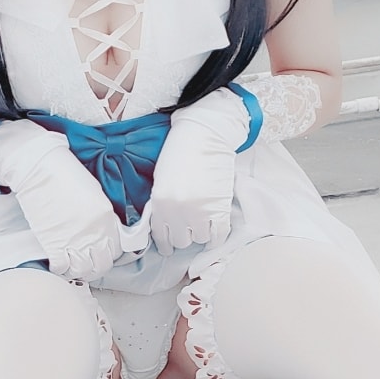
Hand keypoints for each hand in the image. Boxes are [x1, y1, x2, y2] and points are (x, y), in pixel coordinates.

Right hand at [0, 120, 122, 279]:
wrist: (39, 168)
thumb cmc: (64, 173)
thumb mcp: (95, 193)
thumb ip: (103, 216)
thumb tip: (104, 231)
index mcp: (106, 218)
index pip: (117, 250)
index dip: (109, 254)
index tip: (101, 253)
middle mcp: (94, 232)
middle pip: (102, 265)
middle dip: (96, 267)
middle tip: (88, 263)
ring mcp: (74, 240)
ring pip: (83, 270)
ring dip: (78, 271)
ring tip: (73, 266)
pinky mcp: (54, 244)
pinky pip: (61, 268)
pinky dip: (60, 270)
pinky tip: (57, 264)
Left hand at [144, 87, 253, 256]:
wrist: (204, 134)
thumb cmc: (180, 151)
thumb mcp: (160, 181)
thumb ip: (161, 205)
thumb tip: (166, 226)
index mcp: (160, 203)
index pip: (161, 237)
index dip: (167, 243)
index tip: (170, 245)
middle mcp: (177, 211)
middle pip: (180, 242)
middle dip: (184, 235)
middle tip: (189, 227)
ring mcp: (199, 212)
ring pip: (199, 239)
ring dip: (201, 233)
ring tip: (203, 221)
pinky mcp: (219, 208)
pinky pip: (218, 235)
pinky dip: (217, 236)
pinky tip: (215, 230)